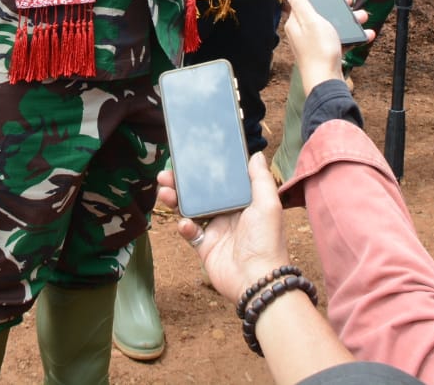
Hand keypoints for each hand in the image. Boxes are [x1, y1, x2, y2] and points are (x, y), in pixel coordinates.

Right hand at [158, 153, 289, 301]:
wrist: (256, 280)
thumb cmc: (267, 241)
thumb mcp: (268, 205)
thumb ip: (260, 179)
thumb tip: (256, 154)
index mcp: (244, 201)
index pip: (221, 180)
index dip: (206, 169)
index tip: (191, 158)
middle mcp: (228, 213)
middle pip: (201, 192)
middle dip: (182, 182)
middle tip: (166, 174)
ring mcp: (216, 230)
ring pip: (190, 209)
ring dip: (176, 200)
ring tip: (165, 192)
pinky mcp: (205, 247)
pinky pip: (190, 232)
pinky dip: (184, 226)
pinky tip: (185, 224)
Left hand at [283, 0, 370, 90]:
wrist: (327, 82)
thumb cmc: (318, 52)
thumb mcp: (311, 21)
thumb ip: (301, 3)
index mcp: (296, 23)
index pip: (305, 3)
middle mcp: (303, 33)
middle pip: (322, 14)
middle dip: (339, 9)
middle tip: (351, 4)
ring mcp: (314, 44)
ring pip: (333, 27)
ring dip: (349, 21)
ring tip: (362, 18)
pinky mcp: (325, 53)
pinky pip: (339, 40)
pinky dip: (351, 37)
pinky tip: (364, 35)